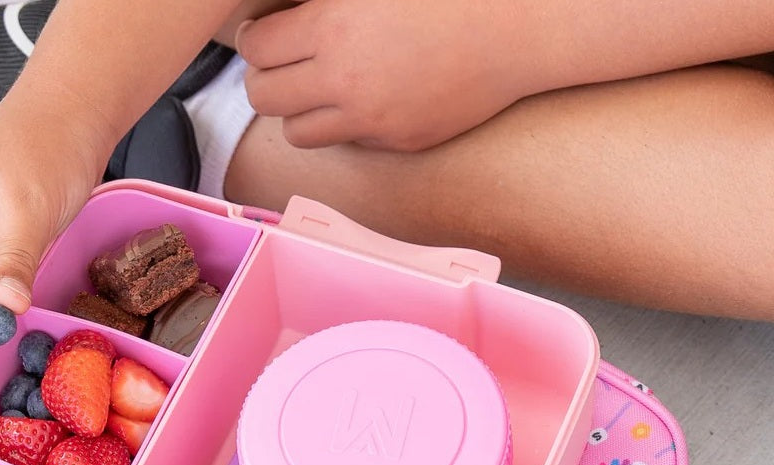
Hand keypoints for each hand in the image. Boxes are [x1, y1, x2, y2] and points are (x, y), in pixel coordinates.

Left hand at [237, 0, 527, 151]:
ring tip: (312, 88)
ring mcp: (370, 119)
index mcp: (334, 26)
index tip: (263, 33)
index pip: (257, 49)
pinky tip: (360, 98)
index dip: (254, 40)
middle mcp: (344, 80)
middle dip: (264, 78)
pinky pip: (346, 142)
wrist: (519, 26)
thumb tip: (292, 7)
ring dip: (296, 110)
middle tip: (277, 64)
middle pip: (264, 97)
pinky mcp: (395, 141)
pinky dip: (342, 125)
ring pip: (296, 132)